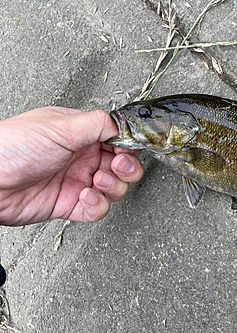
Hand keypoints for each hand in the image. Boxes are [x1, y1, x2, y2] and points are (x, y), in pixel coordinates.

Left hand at [0, 107, 142, 225]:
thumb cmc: (13, 146)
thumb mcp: (60, 127)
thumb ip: (97, 123)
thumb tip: (122, 124)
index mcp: (81, 134)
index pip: (118, 139)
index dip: (128, 146)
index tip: (127, 150)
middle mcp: (82, 157)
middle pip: (123, 164)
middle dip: (127, 167)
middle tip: (117, 166)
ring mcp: (77, 180)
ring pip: (115, 188)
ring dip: (112, 186)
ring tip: (96, 181)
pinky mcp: (70, 204)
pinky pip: (97, 209)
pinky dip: (97, 205)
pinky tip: (84, 196)